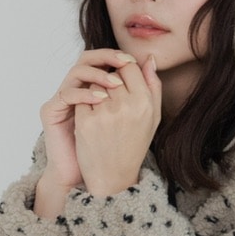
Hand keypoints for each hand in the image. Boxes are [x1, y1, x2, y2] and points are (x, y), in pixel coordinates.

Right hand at [38, 49, 136, 190]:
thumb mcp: (133, 114)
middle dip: (107, 57)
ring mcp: (63, 98)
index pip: (103, 59)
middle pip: (88, 58)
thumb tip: (151, 59)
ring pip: (76, 71)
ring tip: (116, 83)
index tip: (134, 61)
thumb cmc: (111, 146)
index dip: (117, 57)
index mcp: (92, 86)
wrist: (89, 175)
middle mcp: (76, 88)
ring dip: (98, 74)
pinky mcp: (51, 110)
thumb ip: (143, 89)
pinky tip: (101, 101)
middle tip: (125, 62)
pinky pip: (66, 94)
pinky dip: (84, 94)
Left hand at [74, 53, 161, 196]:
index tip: (120, 81)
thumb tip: (149, 59)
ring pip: (94, 84)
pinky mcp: (85, 122)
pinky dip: (84, 105)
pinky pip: (81, 98)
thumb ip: (153, 86)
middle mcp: (126, 106)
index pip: (129, 66)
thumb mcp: (152, 117)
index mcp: (144, 102)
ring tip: (102, 110)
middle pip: (111, 73)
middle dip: (109, 82)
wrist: (114, 176)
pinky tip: (92, 119)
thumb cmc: (134, 144)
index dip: (122, 70)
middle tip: (111, 99)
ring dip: (95, 92)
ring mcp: (104, 114)